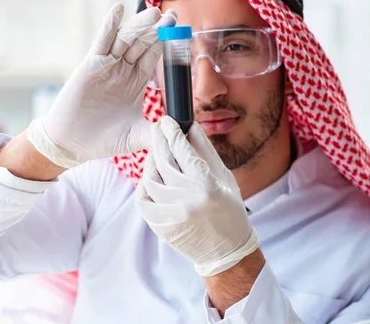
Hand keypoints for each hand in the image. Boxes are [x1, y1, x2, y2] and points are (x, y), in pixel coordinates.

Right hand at [27, 3, 175, 167]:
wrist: (72, 143)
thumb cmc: (102, 140)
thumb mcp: (135, 137)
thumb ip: (155, 131)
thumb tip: (178, 130)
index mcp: (135, 82)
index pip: (154, 56)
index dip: (167, 42)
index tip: (180, 29)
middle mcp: (122, 70)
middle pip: (143, 43)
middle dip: (157, 29)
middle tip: (172, 16)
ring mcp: (107, 65)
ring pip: (126, 39)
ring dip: (140, 25)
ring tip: (154, 12)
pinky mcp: (91, 65)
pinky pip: (101, 41)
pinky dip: (109, 25)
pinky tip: (118, 9)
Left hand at [135, 116, 258, 276]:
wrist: (225, 252)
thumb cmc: (230, 212)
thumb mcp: (224, 179)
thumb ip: (205, 152)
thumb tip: (190, 127)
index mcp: (207, 187)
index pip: (182, 150)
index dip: (172, 132)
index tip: (167, 121)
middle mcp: (187, 200)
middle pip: (163, 161)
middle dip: (159, 141)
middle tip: (158, 130)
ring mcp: (171, 215)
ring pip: (150, 179)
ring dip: (151, 162)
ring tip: (157, 154)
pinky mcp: (160, 226)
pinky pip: (143, 199)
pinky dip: (144, 185)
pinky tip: (151, 178)